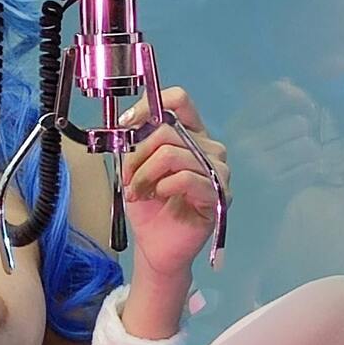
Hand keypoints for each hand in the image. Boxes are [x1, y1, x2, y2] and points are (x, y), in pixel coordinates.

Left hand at [118, 83, 227, 282]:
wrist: (155, 244)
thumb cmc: (149, 205)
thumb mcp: (135, 168)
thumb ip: (136, 142)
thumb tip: (127, 122)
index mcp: (190, 134)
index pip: (179, 100)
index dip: (149, 106)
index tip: (125, 124)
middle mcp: (208, 147)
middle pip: (167, 130)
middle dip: (137, 154)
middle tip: (127, 177)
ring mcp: (217, 170)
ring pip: (171, 154)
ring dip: (144, 174)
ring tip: (137, 192)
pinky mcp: (218, 194)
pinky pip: (186, 178)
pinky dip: (163, 186)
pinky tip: (158, 196)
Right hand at [227, 79, 330, 201]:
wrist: (245, 223)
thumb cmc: (250, 175)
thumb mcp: (247, 138)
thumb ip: (266, 110)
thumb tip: (289, 81)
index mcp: (237, 126)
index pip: (277, 93)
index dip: (299, 98)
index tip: (305, 110)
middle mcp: (245, 143)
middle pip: (298, 122)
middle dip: (305, 134)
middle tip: (298, 145)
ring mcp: (260, 165)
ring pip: (308, 144)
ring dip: (309, 154)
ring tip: (297, 163)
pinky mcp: (276, 187)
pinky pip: (310, 166)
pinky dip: (311, 171)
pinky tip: (298, 177)